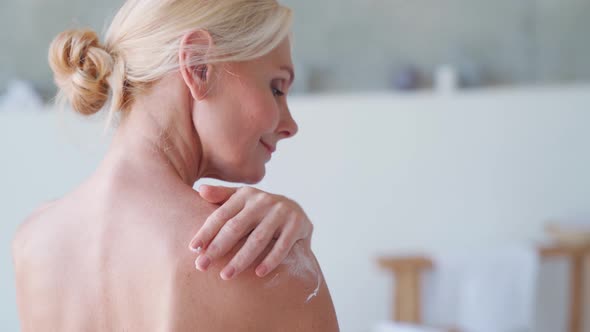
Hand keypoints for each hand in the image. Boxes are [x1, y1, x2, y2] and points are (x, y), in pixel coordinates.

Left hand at [189, 185, 313, 280]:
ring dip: (241, 259)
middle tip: (202, 266)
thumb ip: (222, 196)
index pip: (222, 215)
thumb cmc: (259, 209)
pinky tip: (259, 273)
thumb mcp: (242, 199)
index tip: (194, 249)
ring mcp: (281, 212)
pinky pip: (283, 245)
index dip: (207, 232)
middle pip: (236, 227)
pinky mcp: (297, 224)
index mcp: (245, 195)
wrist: (296, 210)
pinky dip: (271, 260)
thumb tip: (200, 191)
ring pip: (258, 239)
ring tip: (226, 275)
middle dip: (218, 248)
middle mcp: (263, 201)